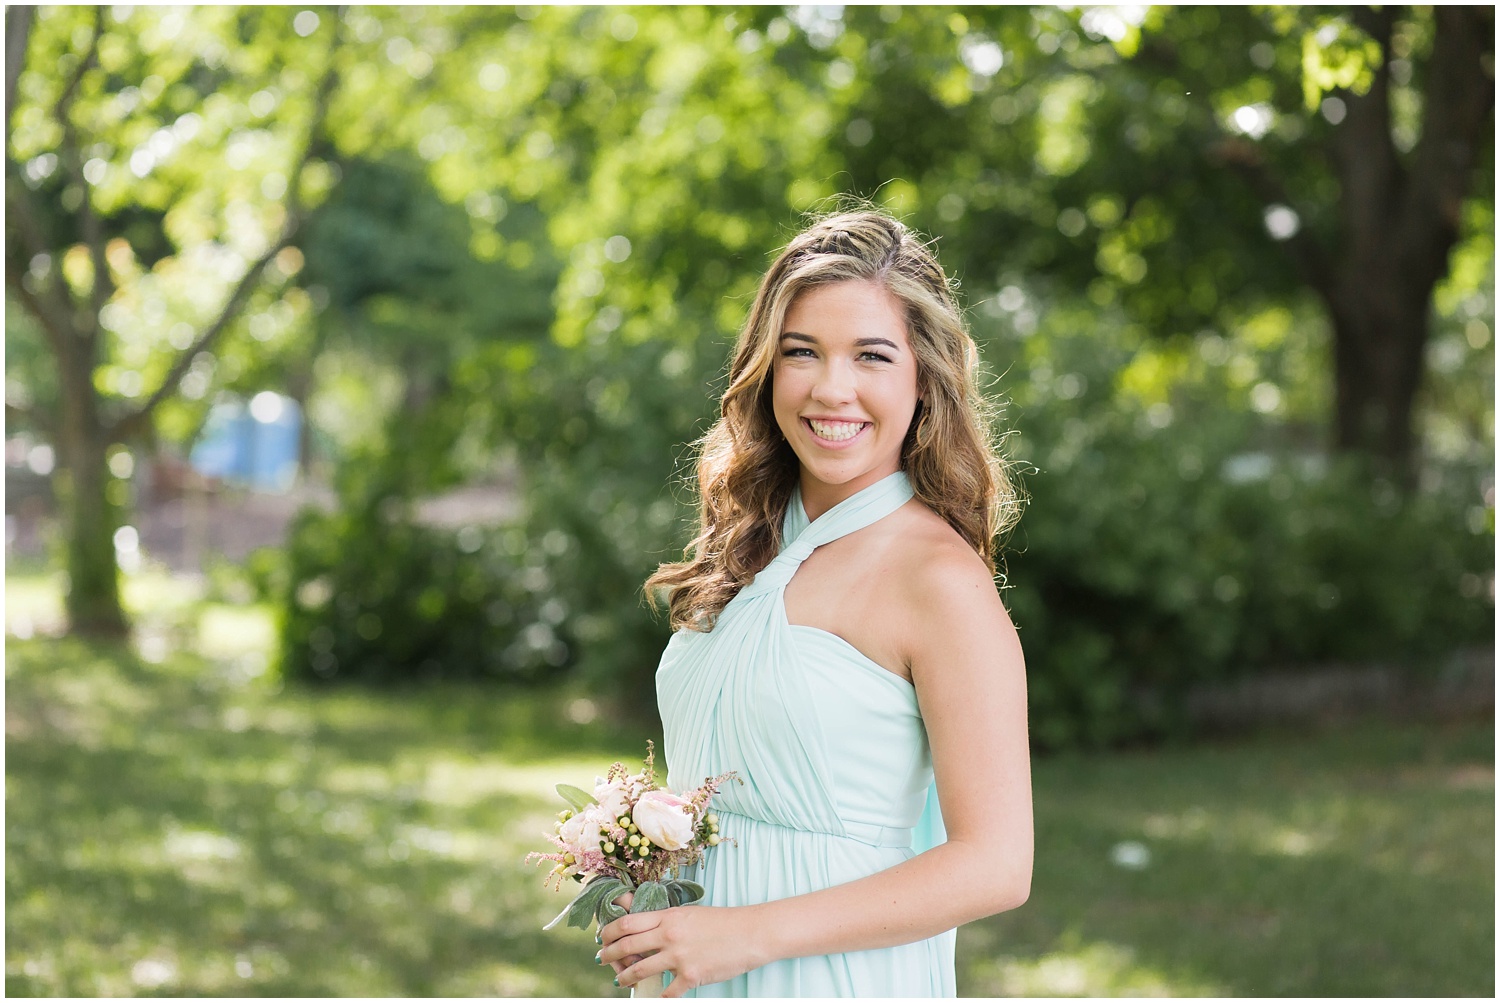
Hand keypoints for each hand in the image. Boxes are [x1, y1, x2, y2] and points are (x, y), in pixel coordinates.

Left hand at [599, 903, 764, 997]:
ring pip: (640, 970)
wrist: (750, 933)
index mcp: (668, 916)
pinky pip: (666, 992)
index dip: (609, 932)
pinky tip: (652, 998)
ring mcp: (679, 957)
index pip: (626, 923)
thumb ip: (664, 917)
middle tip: (602, 958)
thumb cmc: (722, 922)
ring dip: (625, 977)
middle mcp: (669, 935)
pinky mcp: (691, 976)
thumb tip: (638, 914)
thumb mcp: (689, 912)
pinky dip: (657, 998)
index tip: (603, 938)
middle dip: (609, 954)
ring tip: (620, 979)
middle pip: (627, 946)